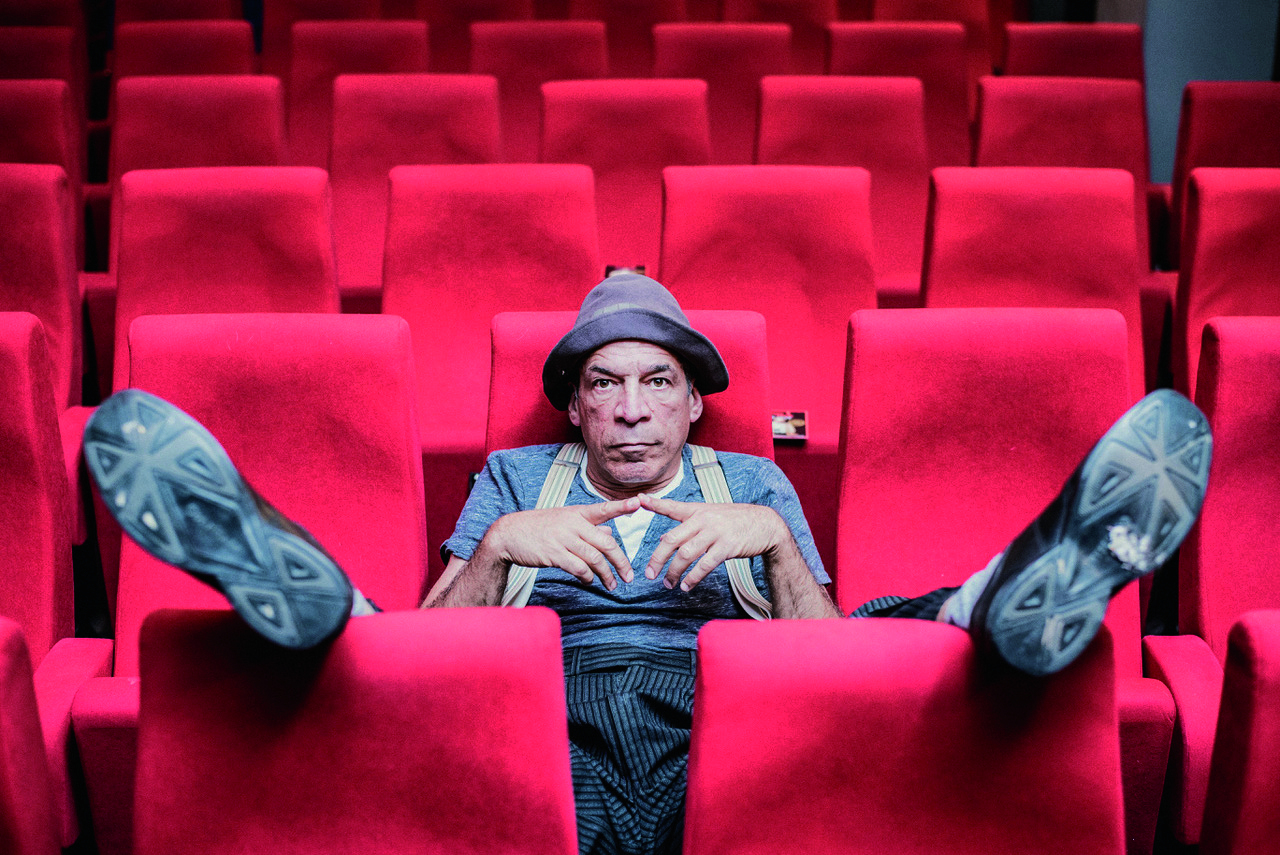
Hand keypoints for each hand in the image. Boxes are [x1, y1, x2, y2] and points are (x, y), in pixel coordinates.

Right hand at [485, 498, 639, 590]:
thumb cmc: (539, 528)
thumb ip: (588, 528)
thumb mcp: (564, 522)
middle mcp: (573, 524)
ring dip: (606, 575)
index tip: (639, 502)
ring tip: (612, 585)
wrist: (508, 534)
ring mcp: (564, 538)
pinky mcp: (554, 554)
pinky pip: (579, 568)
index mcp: (578, 513)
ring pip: (595, 559)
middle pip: (606, 543)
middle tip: (629, 576)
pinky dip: (587, 578)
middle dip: (621, 562)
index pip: (604, 509)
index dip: (622, 506)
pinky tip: (589, 582)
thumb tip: (610, 534)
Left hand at [639, 494, 787, 591]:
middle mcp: (703, 520)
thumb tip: (663, 539)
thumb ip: (687, 527)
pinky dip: (693, 577)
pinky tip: (686, 586)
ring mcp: (715, 533)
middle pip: (672, 539)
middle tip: (649, 574)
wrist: (766, 524)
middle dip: (658, 558)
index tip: (638, 499)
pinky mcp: (727, 546)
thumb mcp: (710, 517)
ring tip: (668, 584)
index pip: (672, 506)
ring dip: (674, 572)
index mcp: (697, 511)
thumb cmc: (735, 521)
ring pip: (686, 554)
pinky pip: (705, 564)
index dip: (655, 503)